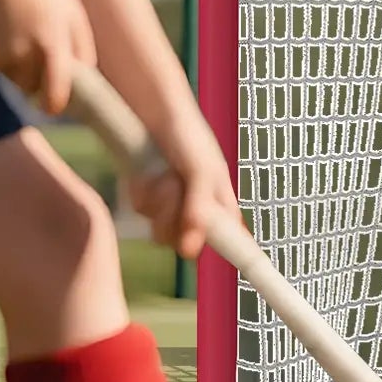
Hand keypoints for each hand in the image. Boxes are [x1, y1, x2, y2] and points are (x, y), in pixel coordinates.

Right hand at [0, 0, 94, 115]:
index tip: (54, 108)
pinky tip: (3, 27)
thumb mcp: (74, 16)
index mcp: (51, 46)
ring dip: (19, 65)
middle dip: (37, 78)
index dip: (54, 105)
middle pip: (30, 86)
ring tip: (22, 32)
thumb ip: (82, 49)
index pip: (54, 92)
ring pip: (11, 75)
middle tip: (40, 52)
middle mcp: (22, 55)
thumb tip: (85, 79)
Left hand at [128, 115, 239, 259]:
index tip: (238, 267)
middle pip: (187, 241)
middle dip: (177, 220)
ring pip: (162, 230)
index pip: (232, 239)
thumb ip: (199, 208)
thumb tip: (191, 251)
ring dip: (160, 204)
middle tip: (177, 191)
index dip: (235, 254)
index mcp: (222, 204)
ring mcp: (171, 207)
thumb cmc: (188, 137)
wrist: (152, 115)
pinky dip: (144, 194)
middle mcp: (197, 210)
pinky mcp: (147, 200)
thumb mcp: (201, 171)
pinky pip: (144, 212)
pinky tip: (147, 174)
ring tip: (165, 175)